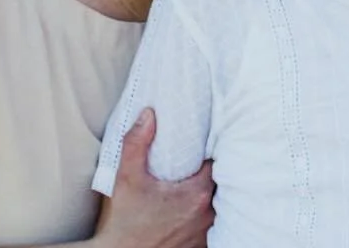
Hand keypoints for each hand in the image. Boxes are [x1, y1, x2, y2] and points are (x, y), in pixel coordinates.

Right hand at [96, 110, 214, 247]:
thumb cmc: (126, 221)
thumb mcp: (127, 179)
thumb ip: (136, 144)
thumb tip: (149, 115)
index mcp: (197, 193)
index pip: (218, 161)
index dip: (212, 148)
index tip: (202, 140)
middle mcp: (209, 212)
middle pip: (222, 179)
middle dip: (214, 166)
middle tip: (201, 155)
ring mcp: (208, 229)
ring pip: (220, 199)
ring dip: (212, 188)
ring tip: (199, 175)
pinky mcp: (203, 241)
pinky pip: (213, 217)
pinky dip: (208, 207)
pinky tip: (195, 200)